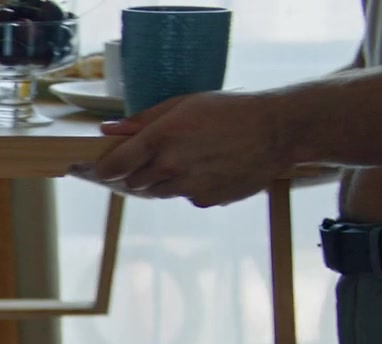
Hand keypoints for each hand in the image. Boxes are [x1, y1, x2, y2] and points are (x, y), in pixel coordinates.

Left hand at [73, 90, 296, 207]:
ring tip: (190, 158)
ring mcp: (188, 186)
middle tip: (157, 156)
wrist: (277, 132)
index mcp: (160, 138)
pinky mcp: (205, 200)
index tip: (104, 166)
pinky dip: (191, 186)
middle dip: (137, 172)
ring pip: (159, 192)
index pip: (113, 167)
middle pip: (133, 182)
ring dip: (163, 180)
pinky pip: (186, 197)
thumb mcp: (183, 105)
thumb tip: (107, 131)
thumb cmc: (230, 111)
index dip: (104, 169)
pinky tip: (210, 168)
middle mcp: (170, 166)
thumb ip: (142, 121)